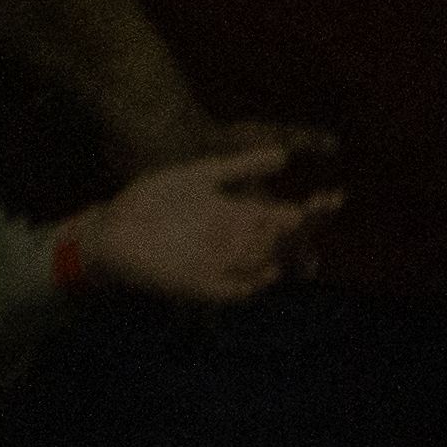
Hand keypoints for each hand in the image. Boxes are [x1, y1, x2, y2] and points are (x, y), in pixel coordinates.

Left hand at [73, 143, 337, 304]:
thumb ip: (244, 164)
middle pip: (284, 244)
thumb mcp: (201, 174)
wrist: (113, 229)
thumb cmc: (155, 196)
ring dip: (282, 260)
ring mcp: (222, 265)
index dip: (315, 212)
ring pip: (266, 266)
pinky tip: (265, 275)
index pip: (289, 216)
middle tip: (326, 224)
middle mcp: (238, 242)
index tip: (334, 199)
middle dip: (305, 240)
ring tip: (299, 250)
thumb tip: (285, 155)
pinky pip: (236, 291)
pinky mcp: (203, 288)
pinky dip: (251, 285)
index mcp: (242, 213)